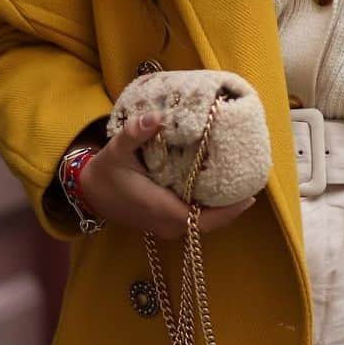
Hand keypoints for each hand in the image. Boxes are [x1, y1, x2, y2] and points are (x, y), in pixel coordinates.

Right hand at [81, 113, 257, 240]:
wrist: (90, 194)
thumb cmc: (105, 173)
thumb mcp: (117, 150)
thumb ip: (136, 133)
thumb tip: (157, 117)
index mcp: (160, 209)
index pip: (203, 219)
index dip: (229, 210)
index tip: (251, 195)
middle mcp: (167, 224)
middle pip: (211, 223)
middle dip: (233, 206)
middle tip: (253, 182)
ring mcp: (167, 227)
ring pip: (205, 223)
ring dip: (224, 207)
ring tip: (243, 183)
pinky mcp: (166, 224)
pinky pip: (196, 220)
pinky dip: (212, 209)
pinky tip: (222, 189)